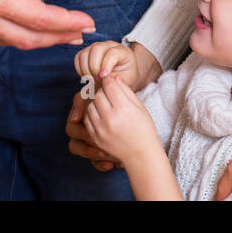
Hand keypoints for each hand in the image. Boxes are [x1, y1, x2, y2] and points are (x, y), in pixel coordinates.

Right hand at [0, 0, 93, 48]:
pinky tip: (16, 29)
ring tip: (56, 36)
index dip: (65, 22)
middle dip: (57, 37)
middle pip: (28, 37)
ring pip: (11, 40)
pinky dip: (15, 37)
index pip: (37, 16)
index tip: (87, 22)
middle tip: (80, 35)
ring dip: (38, 40)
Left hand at [66, 43, 160, 170]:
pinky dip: (92, 114)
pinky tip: (101, 115)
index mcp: (123, 108)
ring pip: (90, 105)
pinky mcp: (96, 137)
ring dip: (96, 102)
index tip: (111, 81)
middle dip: (103, 91)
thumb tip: (114, 77)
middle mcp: (110, 118)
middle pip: (98, 94)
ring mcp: (101, 128)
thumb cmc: (144, 129)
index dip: (109, 80)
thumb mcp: (139, 107)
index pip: (109, 85)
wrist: (141, 155)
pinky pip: (87, 119)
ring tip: (106, 105)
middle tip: (109, 94)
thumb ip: (126, 90)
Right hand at [74, 40, 140, 90]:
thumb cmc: (125, 79)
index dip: (106, 65)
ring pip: (85, 54)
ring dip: (86, 70)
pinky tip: (88, 77)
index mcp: (122, 51)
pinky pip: (78, 58)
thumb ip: (114, 80)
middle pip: (96, 49)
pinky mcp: (87, 52)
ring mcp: (96, 47)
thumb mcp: (126, 81)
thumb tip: (100, 80)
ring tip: (93, 81)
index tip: (103, 77)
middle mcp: (109, 45)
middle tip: (97, 81)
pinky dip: (80, 69)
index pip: (112, 53)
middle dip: (94, 67)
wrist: (121, 77)